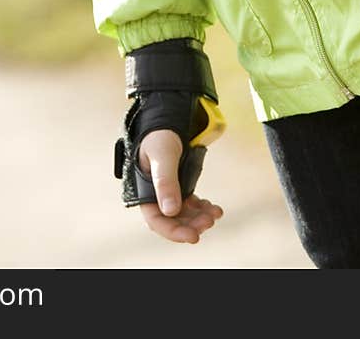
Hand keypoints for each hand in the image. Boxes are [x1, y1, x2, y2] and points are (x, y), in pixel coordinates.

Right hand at [136, 128, 223, 242]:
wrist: (167, 123)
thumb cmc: (160, 136)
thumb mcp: (163, 156)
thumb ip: (165, 181)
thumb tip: (171, 211)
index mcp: (144, 191)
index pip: (156, 221)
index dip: (174, 232)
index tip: (193, 237)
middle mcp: (155, 196)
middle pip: (172, 221)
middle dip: (191, 225)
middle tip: (209, 222)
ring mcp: (168, 192)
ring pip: (184, 215)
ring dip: (199, 218)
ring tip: (215, 214)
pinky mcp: (180, 187)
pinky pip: (191, 205)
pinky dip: (202, 209)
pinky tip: (214, 208)